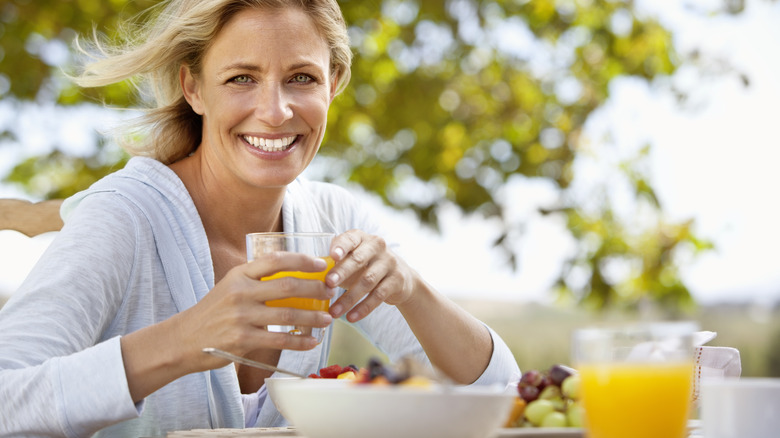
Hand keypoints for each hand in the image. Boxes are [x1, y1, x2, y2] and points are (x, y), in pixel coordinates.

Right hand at [172, 251, 334, 371]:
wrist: (184, 339)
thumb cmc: (213, 312)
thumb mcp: (230, 286)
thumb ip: (256, 280)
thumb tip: (293, 276)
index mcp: (240, 274)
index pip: (276, 260)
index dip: (302, 260)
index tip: (322, 265)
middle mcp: (241, 291)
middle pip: (287, 286)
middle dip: (315, 288)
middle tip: (331, 291)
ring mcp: (241, 316)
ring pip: (287, 313)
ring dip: (312, 316)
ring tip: (327, 318)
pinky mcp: (242, 339)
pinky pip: (279, 338)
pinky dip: (299, 341)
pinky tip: (312, 341)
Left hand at [326, 230, 416, 321]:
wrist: (400, 278)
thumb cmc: (366, 267)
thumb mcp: (352, 260)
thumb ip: (335, 263)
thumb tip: (309, 274)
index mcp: (361, 238)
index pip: (350, 239)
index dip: (341, 247)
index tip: (332, 256)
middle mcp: (377, 246)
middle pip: (358, 259)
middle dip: (342, 272)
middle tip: (328, 283)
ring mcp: (389, 262)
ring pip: (367, 281)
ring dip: (349, 298)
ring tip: (334, 312)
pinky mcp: (397, 280)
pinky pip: (379, 295)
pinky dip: (364, 308)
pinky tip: (351, 317)